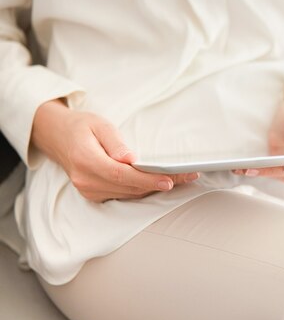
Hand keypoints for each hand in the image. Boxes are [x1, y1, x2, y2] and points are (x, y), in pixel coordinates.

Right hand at [31, 99, 197, 202]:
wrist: (58, 136)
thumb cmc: (81, 127)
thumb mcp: (99, 124)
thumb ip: (115, 142)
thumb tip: (130, 159)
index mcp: (86, 160)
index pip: (122, 175)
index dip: (147, 179)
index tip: (169, 180)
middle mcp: (86, 180)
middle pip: (130, 187)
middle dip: (160, 183)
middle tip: (188, 176)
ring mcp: (89, 190)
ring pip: (129, 194)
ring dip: (155, 187)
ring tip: (181, 178)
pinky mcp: (94, 195)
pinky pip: (124, 195)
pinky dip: (142, 189)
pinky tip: (159, 182)